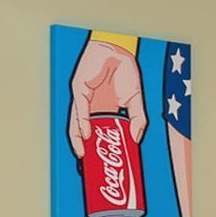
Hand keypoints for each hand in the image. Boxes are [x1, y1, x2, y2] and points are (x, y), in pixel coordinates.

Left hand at [66, 37, 145, 156]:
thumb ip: (138, 120)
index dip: (101, 148)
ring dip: (79, 141)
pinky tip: (86, 134)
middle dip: (88, 150)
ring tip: (84, 155)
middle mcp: (92, 108)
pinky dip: (82, 123)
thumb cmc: (124, 71)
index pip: (100, 133)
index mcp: (104, 110)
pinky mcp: (79, 90)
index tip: (107, 163)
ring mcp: (84, 100)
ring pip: (77, 124)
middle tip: (93, 167)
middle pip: (85, 132)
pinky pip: (80, 110)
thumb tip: (136, 139)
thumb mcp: (136, 100)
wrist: (118, 50)